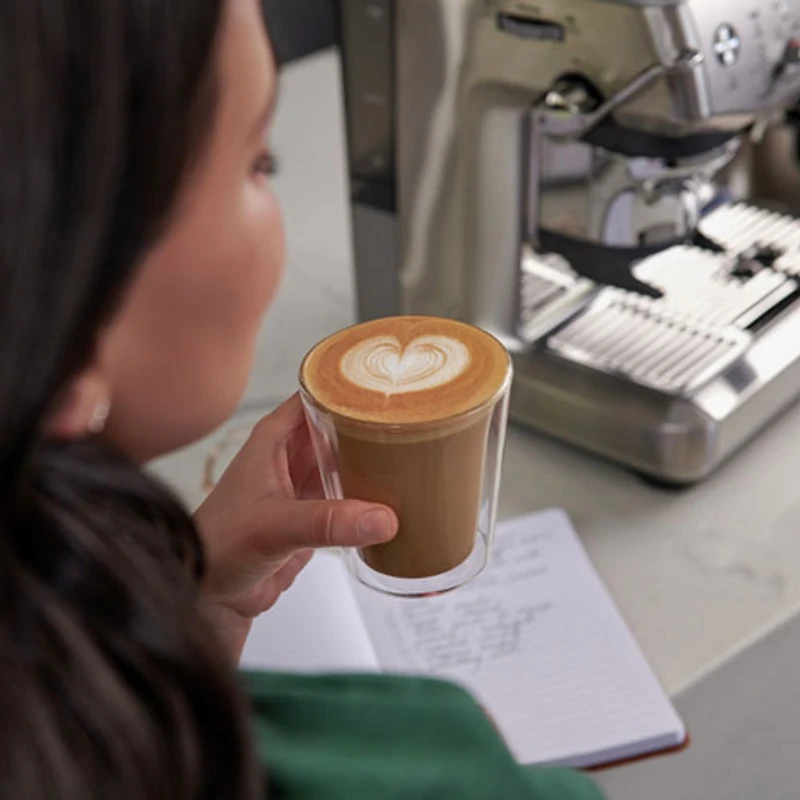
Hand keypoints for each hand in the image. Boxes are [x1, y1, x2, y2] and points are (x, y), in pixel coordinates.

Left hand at [194, 394, 396, 659]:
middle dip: (371, 422)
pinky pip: (349, 495)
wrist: (208, 597)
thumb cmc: (217, 547)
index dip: (349, 385)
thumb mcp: (274, 526)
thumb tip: (382, 517)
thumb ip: (327, 521)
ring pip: (346, 459)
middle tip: (414, 416)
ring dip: (373, 459)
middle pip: (338, 425)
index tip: (387, 381)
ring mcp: (303, 486)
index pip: (316, 395)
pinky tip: (397, 494)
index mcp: (274, 438)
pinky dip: (370, 495)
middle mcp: (290, 456)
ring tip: (415, 450)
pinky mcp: (314, 516)